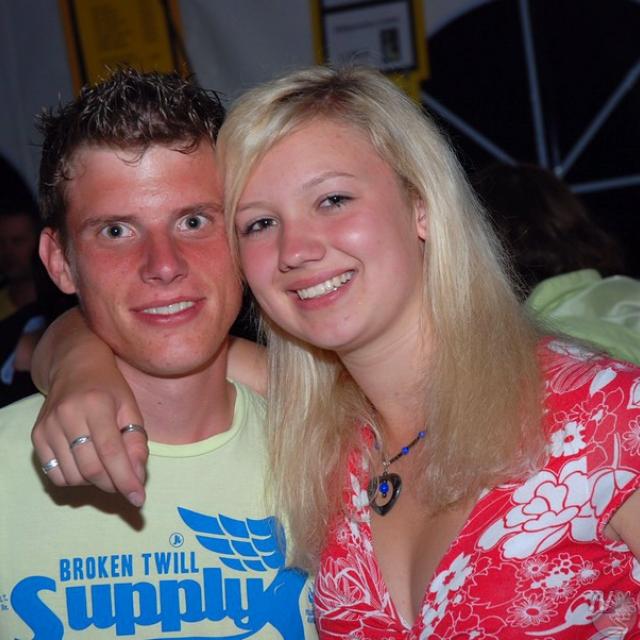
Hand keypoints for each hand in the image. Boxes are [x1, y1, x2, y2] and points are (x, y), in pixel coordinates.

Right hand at [31, 309, 147, 505]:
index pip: (111, 452)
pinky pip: (55, 474)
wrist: (75, 366)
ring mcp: (48, 426)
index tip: (139, 499)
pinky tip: (87, 464)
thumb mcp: (131, 407)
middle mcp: (68, 415)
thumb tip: (137, 476)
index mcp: (96, 404)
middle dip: (113, 484)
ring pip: (73, 476)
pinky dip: (74, 479)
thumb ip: (136, 441)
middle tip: (126, 484)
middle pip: (91, 469)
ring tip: (107, 466)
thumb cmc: (109, 388)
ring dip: (95, 482)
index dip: (126, 480)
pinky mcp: (37, 436)